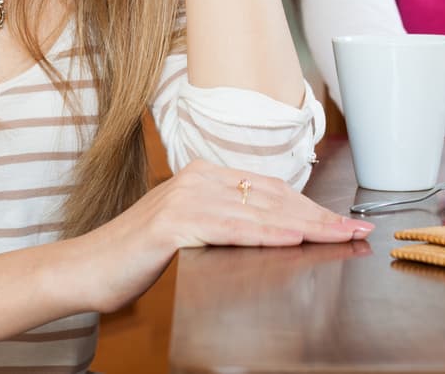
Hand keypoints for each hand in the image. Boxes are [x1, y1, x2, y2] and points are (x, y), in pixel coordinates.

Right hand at [75, 159, 371, 313]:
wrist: (86, 269)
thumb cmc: (138, 257)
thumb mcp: (193, 233)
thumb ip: (227, 224)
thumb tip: (277, 232)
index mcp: (205, 175)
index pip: (272, 190)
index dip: (313, 206)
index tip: (347, 222)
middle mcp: (199, 178)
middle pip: (273, 198)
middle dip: (320, 216)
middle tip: (358, 230)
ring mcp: (185, 197)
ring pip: (259, 211)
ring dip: (305, 225)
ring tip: (338, 236)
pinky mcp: (173, 223)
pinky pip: (230, 229)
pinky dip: (265, 233)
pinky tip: (292, 238)